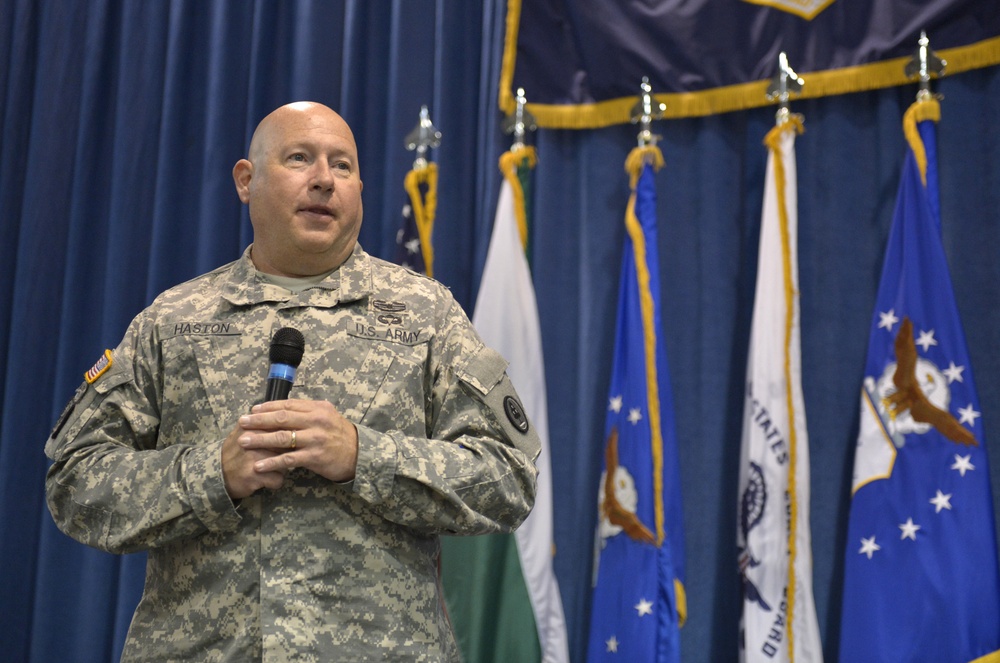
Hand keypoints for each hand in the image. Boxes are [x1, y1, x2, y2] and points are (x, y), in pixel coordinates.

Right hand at [221, 423, 285, 499]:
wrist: (216, 475)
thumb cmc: (235, 453)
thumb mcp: (243, 434)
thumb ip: (260, 424)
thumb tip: (282, 413)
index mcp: (252, 427)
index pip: (282, 428)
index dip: (289, 437)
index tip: (288, 444)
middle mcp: (252, 439)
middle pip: (286, 445)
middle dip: (287, 453)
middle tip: (279, 458)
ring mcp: (253, 457)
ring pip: (285, 462)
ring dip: (281, 468)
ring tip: (269, 469)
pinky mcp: (254, 475)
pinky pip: (278, 479)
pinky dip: (274, 482)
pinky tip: (265, 480)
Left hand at [236, 399, 358, 482]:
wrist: (359, 454)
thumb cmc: (340, 435)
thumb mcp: (327, 416)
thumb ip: (308, 411)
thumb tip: (284, 407)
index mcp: (317, 409)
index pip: (288, 405)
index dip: (268, 407)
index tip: (253, 410)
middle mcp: (315, 421)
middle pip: (281, 418)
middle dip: (259, 420)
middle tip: (242, 422)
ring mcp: (315, 439)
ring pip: (282, 438)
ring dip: (260, 440)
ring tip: (244, 441)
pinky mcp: (314, 457)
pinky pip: (288, 459)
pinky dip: (272, 462)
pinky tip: (259, 465)